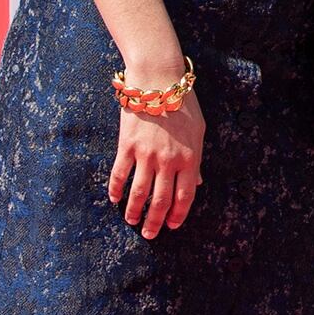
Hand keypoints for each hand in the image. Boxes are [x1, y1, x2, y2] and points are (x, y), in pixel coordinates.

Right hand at [106, 93, 204, 238]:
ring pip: (139, 192)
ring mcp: (146, 154)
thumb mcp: (199, 132)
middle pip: (161, 200)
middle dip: (155, 221)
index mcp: (190, 158)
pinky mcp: (126, 146)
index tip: (173, 226)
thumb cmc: (183, 104)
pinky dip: (116, 190)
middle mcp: (168, 160)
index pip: (185, 196)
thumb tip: (198, 183)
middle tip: (150, 234)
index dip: (178, 214)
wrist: (158, 80)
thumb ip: (196, 160)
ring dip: (134, 211)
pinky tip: (114, 199)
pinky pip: (120, 174)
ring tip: (131, 221)